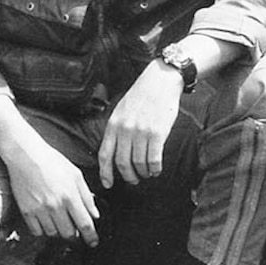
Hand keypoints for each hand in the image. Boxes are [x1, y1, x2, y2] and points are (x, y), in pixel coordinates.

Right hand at [5, 143, 101, 245]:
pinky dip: (43, 230)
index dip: (91, 236)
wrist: (26, 155)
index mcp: (70, 195)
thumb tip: (94, 215)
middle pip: (69, 233)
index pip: (84, 224)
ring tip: (58, 220)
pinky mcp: (26, 211)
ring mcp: (40, 210)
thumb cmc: (52, 161)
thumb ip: (86, 196)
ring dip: (58, 231)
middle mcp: (55, 205)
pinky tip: (45, 219)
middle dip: (74, 235)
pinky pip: (37, 231)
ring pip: (53, 234)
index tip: (93, 242)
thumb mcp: (75, 174)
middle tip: (74, 229)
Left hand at [97, 61, 184, 187]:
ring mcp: (141, 132)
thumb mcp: (121, 110)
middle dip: (128, 176)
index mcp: (113, 124)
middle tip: (134, 180)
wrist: (160, 81)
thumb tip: (114, 153)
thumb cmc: (141, 96)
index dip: (105, 173)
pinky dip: (155, 169)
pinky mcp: (157, 133)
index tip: (108, 184)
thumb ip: (117, 130)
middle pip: (122, 163)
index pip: (105, 155)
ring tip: (147, 173)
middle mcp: (125, 129)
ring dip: (143, 173)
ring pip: (139, 164)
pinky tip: (157, 169)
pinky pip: (154, 160)